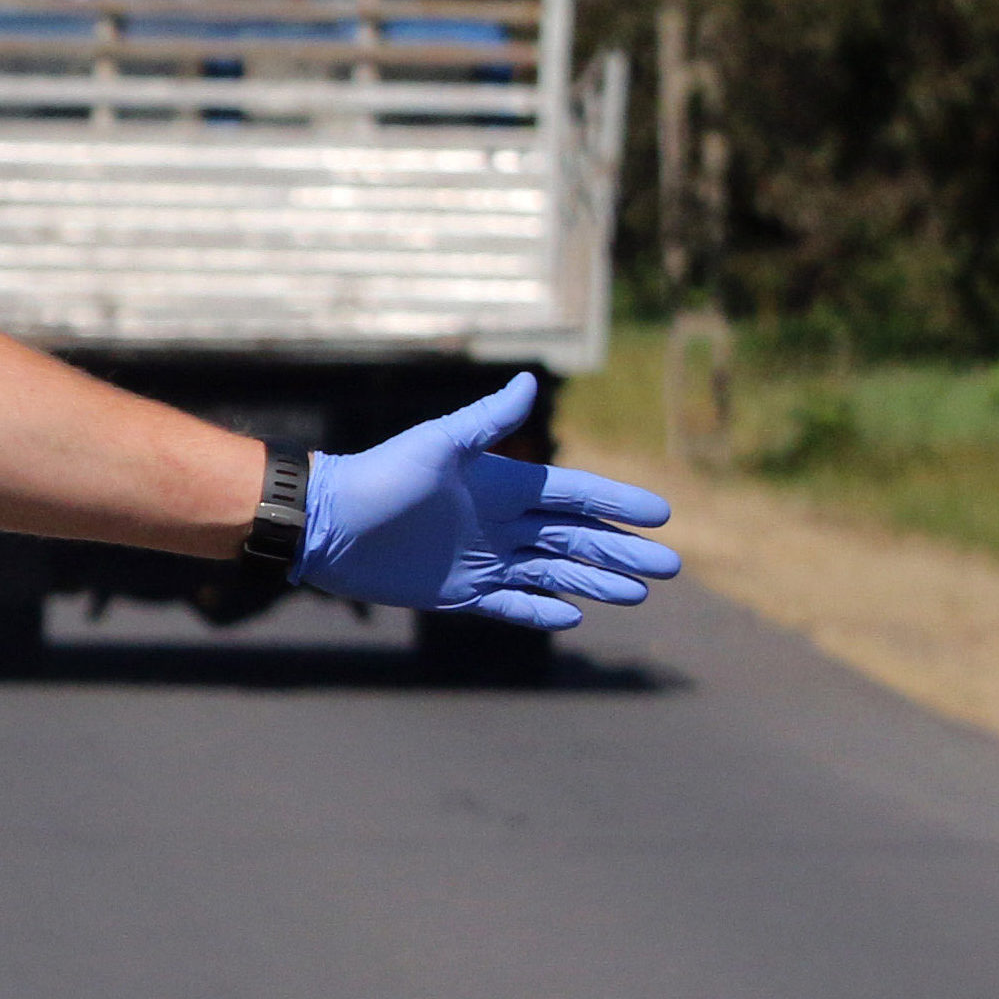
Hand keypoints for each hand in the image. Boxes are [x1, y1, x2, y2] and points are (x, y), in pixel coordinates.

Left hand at [296, 373, 681, 631]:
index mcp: (501, 484)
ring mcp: (482, 559)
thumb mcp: (438, 444)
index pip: (574, 495)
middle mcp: (499, 522)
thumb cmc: (379, 476)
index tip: (662, 515)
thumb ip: (487, 420)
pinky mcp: (459, 592)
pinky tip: (575, 617)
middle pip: (575, 538)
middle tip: (671, 568)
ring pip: (553, 574)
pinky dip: (542, 612)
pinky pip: (512, 605)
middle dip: (622, 552)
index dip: (617, 504)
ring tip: (638, 594)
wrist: (327, 523)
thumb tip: (530, 381)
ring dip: (596, 583)